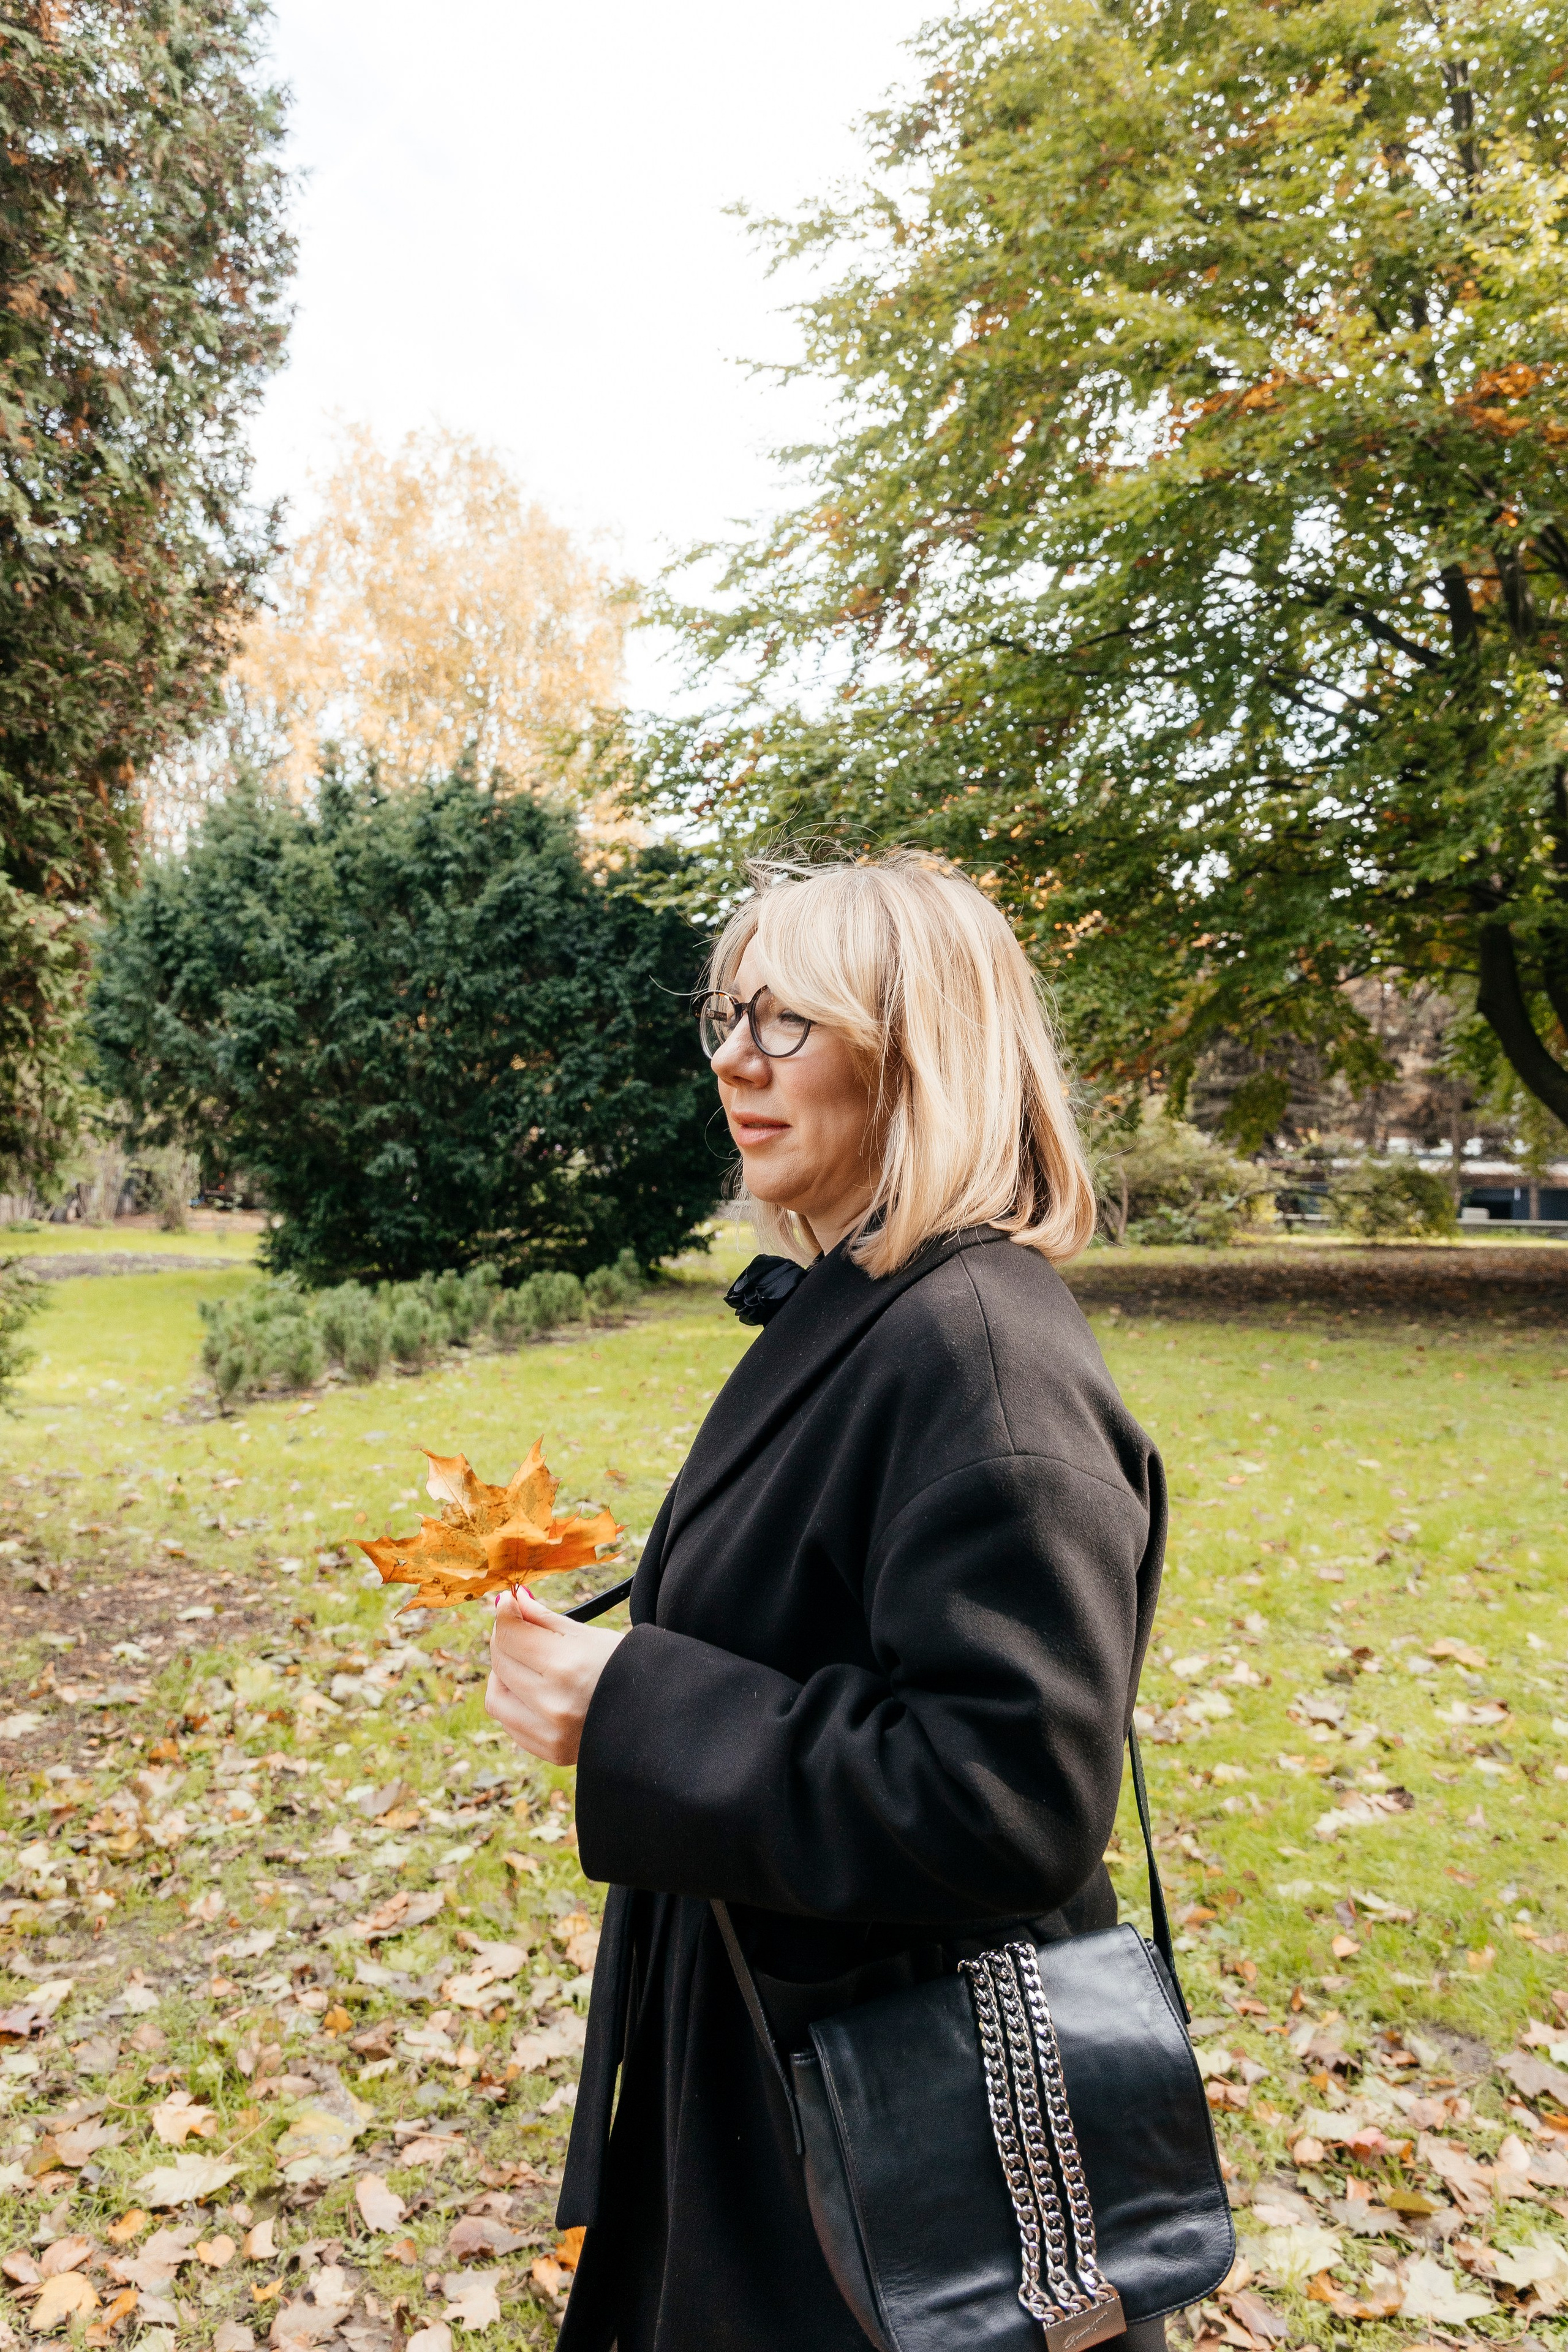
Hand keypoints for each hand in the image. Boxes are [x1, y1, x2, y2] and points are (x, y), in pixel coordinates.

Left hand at [485, 1587, 625, 1765]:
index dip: (504, 1614)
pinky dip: (515, 1703)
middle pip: (501, 1663)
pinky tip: (535, 1692)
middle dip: (505, 1640)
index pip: (510, 1635)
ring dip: (503, 1675)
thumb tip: (509, 1602)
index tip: (507, 1604)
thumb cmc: (623, 1666)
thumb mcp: (588, 1635)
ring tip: (525, 1664)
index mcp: (566, 1666)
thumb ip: (543, 1619)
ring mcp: (551, 1733)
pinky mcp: (551, 1751)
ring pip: (496, 1698)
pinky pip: (511, 1723)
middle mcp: (554, 1703)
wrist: (654, 1714)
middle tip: (518, 1630)